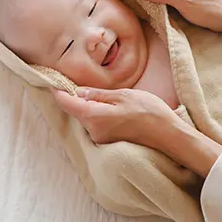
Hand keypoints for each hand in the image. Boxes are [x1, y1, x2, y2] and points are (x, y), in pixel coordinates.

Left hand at [52, 86, 221, 177]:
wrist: (169, 136)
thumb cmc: (149, 112)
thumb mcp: (123, 95)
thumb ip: (98, 94)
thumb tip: (78, 91)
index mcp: (94, 117)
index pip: (67, 103)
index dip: (58, 90)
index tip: (52, 79)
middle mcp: (93, 131)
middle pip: (76, 111)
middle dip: (75, 97)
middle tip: (81, 81)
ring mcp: (100, 139)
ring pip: (86, 117)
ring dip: (89, 106)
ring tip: (106, 94)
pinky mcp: (108, 142)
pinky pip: (96, 125)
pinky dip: (98, 114)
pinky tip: (113, 107)